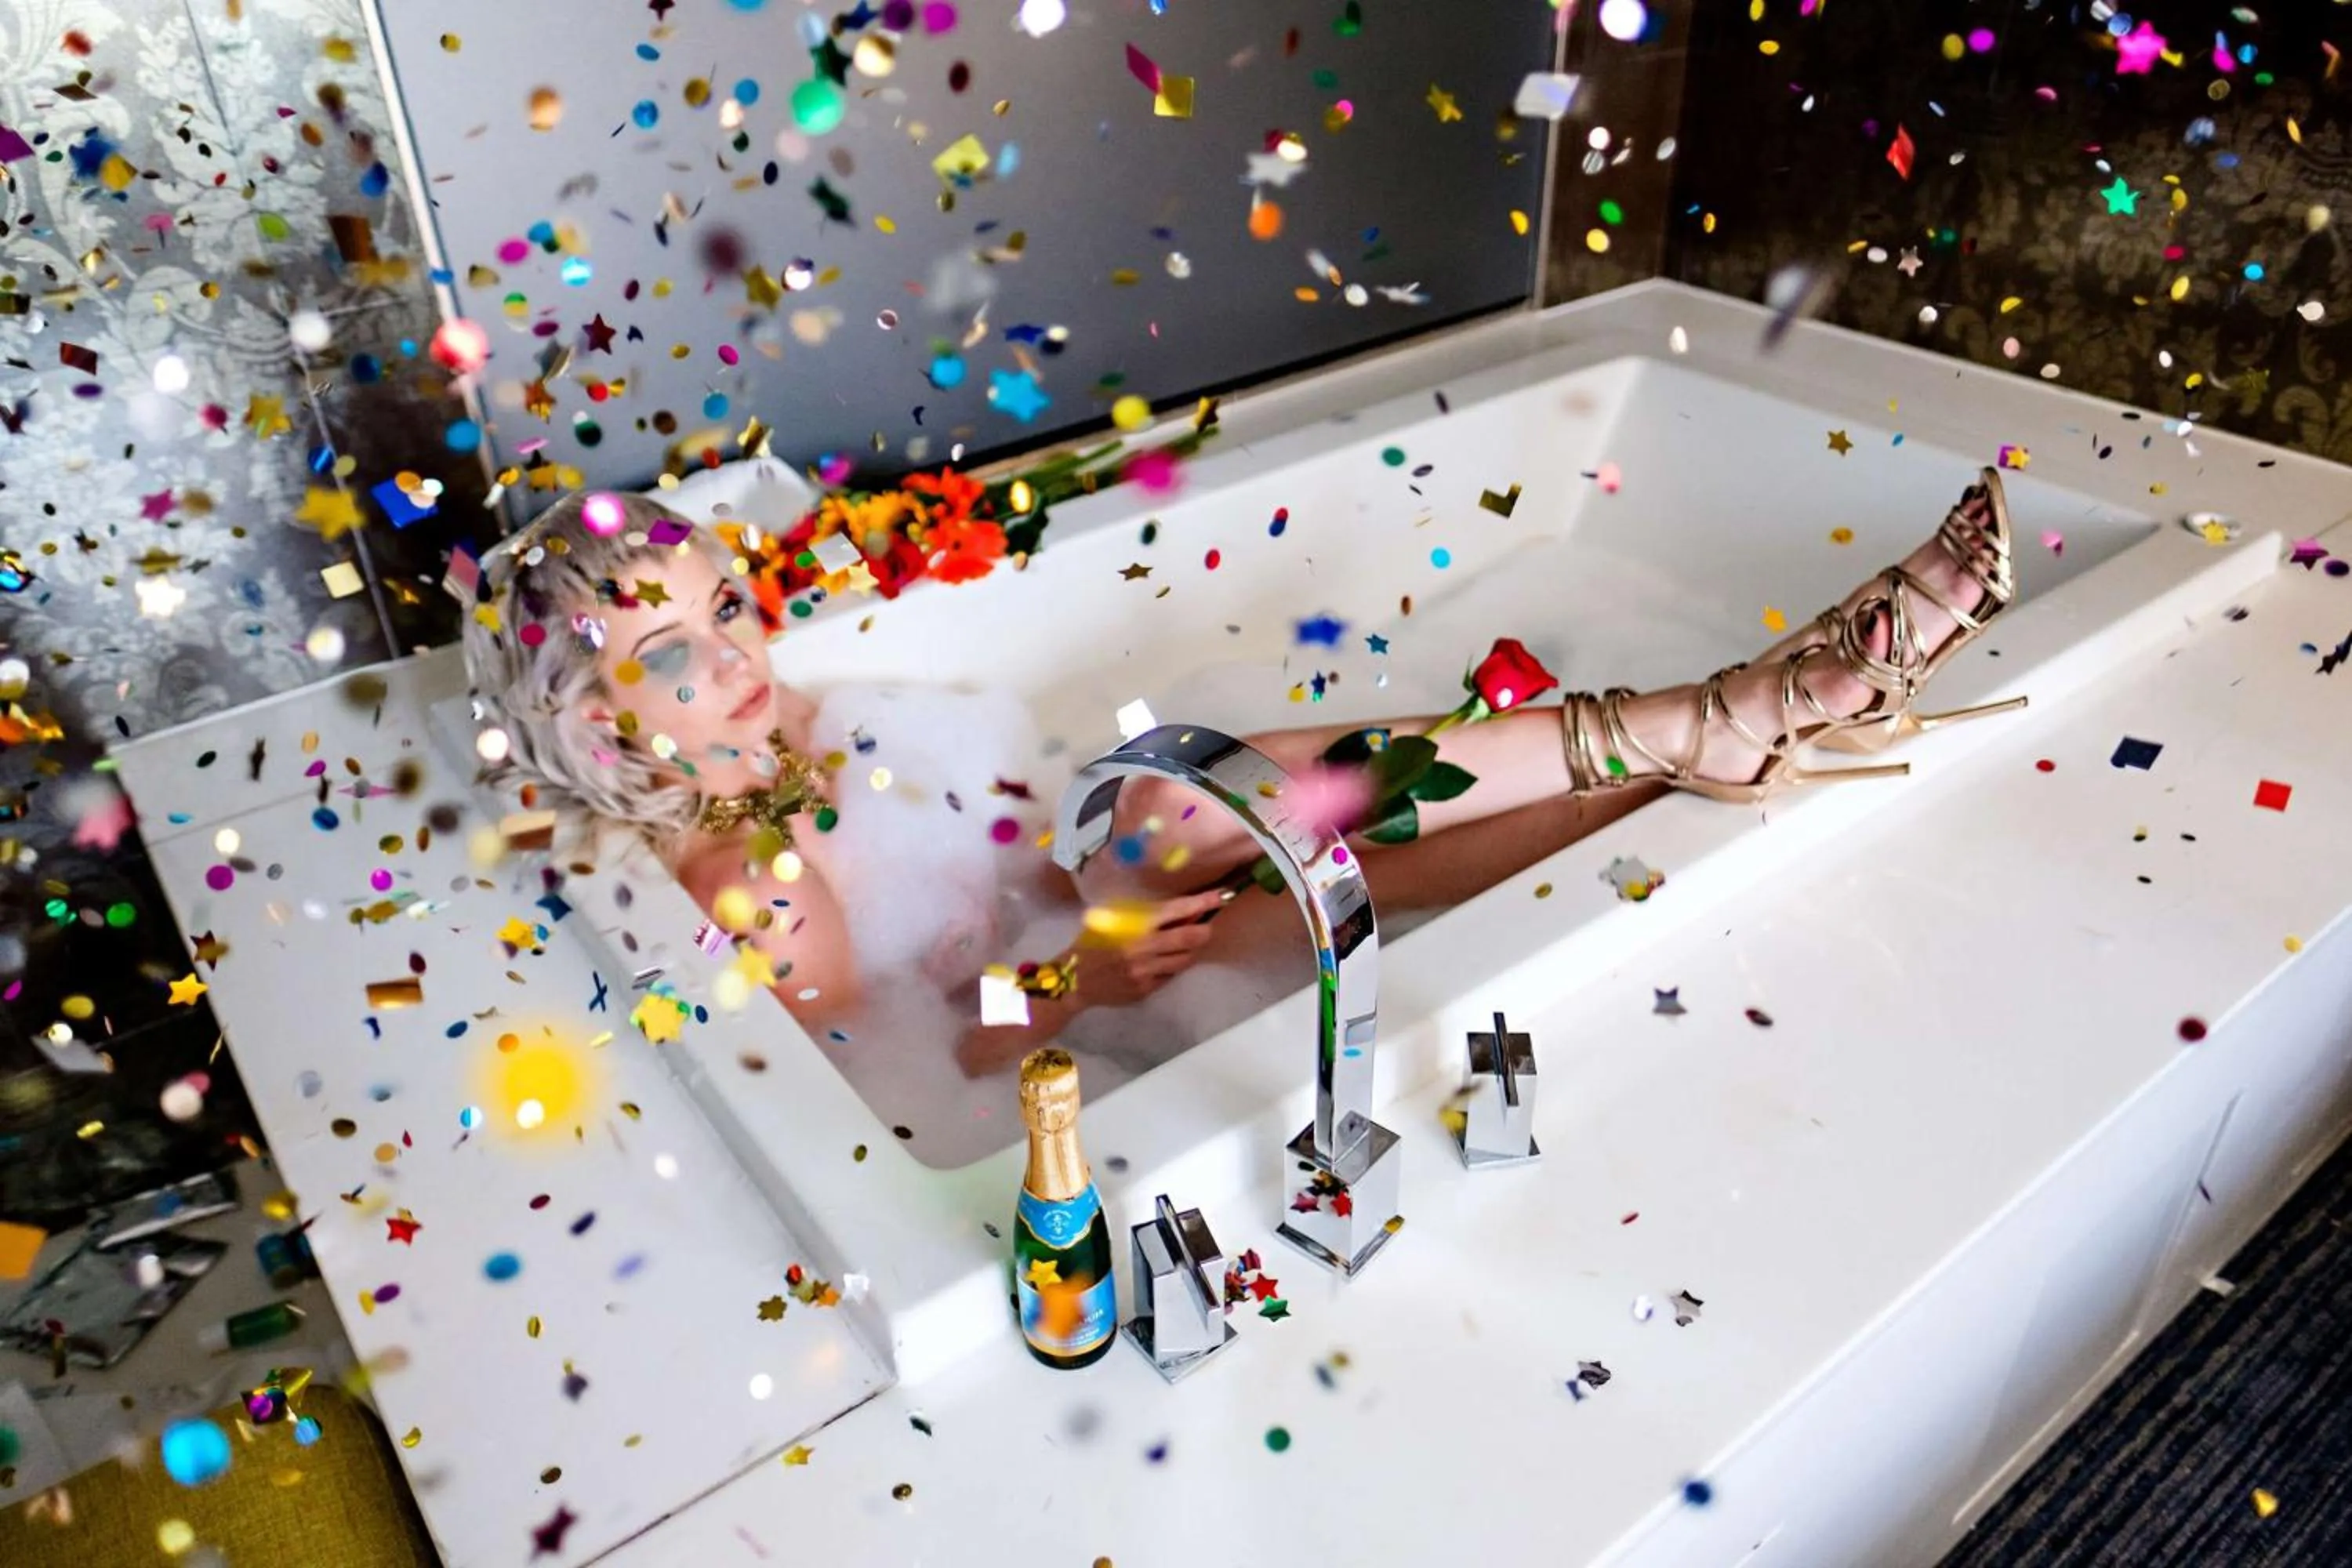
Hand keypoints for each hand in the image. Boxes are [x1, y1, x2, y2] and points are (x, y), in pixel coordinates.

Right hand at [1075, 889, 1228, 1008]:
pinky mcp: (1146, 989)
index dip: (1201, 903)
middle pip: (1189, 938)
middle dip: (1204, 930)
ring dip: (1189, 950)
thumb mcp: (1112, 918)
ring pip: (1185, 959)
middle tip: (1206, 927)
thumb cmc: (1093, 942)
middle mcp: (1142, 948)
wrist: (1074, 979)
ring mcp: (1145, 971)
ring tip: (1183, 945)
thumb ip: (1144, 914)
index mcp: (1134, 925)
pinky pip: (1169, 976)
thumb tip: (1180, 911)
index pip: (1176, 911)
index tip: (1218, 897)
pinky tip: (1160, 962)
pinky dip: (1171, 967)